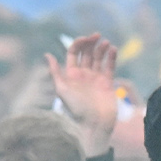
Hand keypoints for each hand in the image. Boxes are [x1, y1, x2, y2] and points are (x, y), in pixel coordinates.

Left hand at [48, 34, 120, 156]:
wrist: (93, 125)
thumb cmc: (75, 109)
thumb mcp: (62, 90)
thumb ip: (55, 72)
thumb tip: (47, 55)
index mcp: (71, 74)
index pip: (74, 53)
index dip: (79, 43)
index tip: (85, 39)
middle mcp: (83, 74)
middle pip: (87, 53)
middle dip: (91, 42)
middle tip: (97, 36)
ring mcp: (96, 78)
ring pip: (99, 58)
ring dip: (102, 48)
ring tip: (106, 43)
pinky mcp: (107, 83)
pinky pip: (109, 66)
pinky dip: (111, 57)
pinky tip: (113, 49)